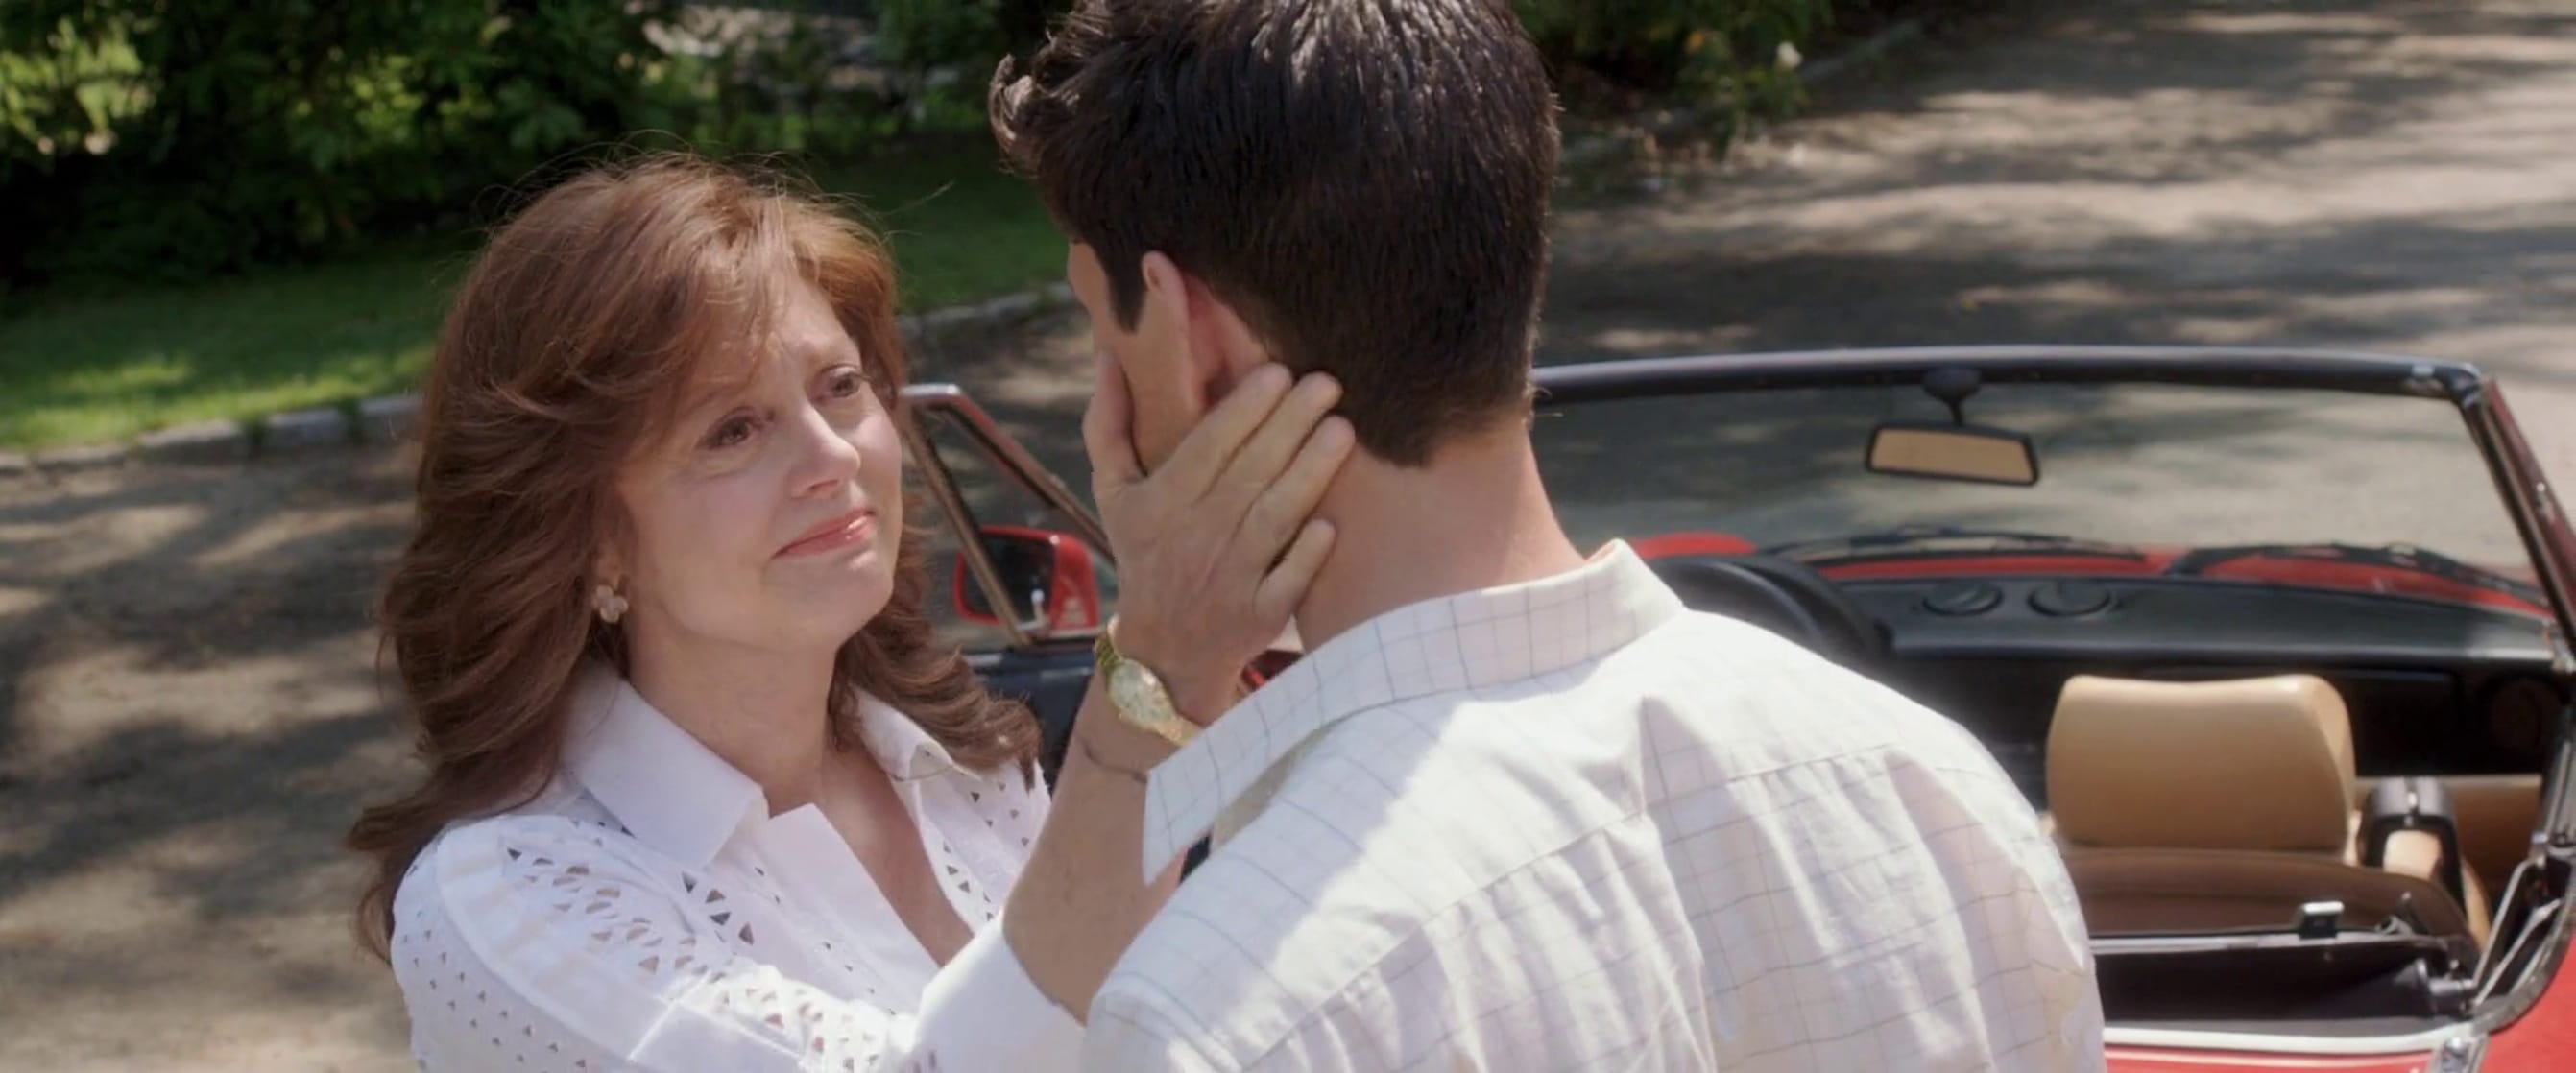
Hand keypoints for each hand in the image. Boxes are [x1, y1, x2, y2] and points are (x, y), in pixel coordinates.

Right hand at [1084, 354, 1353, 722]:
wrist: (1164, 650)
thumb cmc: (1145, 553)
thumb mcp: (1113, 493)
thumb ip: (1109, 425)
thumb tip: (1108, 356)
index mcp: (1162, 503)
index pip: (1207, 447)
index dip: (1243, 409)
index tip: (1278, 372)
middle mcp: (1196, 536)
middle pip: (1249, 472)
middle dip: (1290, 425)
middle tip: (1327, 383)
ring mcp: (1231, 577)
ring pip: (1274, 517)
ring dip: (1310, 473)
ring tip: (1343, 429)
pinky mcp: (1261, 614)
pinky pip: (1288, 577)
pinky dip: (1307, 551)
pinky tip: (1332, 518)